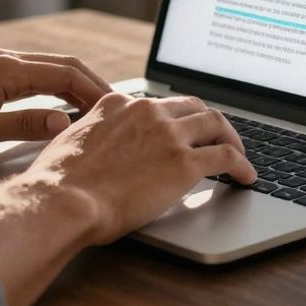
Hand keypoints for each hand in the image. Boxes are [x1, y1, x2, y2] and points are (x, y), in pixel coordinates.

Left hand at [0, 50, 113, 157]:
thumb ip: (24, 126)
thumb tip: (64, 124)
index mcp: (8, 71)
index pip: (67, 75)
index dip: (95, 92)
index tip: (115, 110)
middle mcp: (4, 60)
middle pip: (62, 66)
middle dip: (92, 85)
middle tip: (115, 109)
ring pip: (48, 69)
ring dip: (74, 85)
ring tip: (93, 107)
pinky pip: (31, 74)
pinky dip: (54, 86)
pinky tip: (57, 103)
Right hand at [15, 93, 256, 244]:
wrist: (62, 201)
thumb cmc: (59, 184)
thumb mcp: (71, 143)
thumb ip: (92, 137)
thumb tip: (97, 151)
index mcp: (119, 104)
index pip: (158, 104)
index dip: (174, 118)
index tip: (180, 130)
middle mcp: (147, 111)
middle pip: (192, 106)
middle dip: (209, 122)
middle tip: (218, 138)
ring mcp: (168, 134)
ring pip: (216, 124)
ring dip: (232, 139)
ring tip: (239, 155)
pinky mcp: (184, 162)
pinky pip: (226, 157)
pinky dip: (242, 165)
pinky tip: (246, 177)